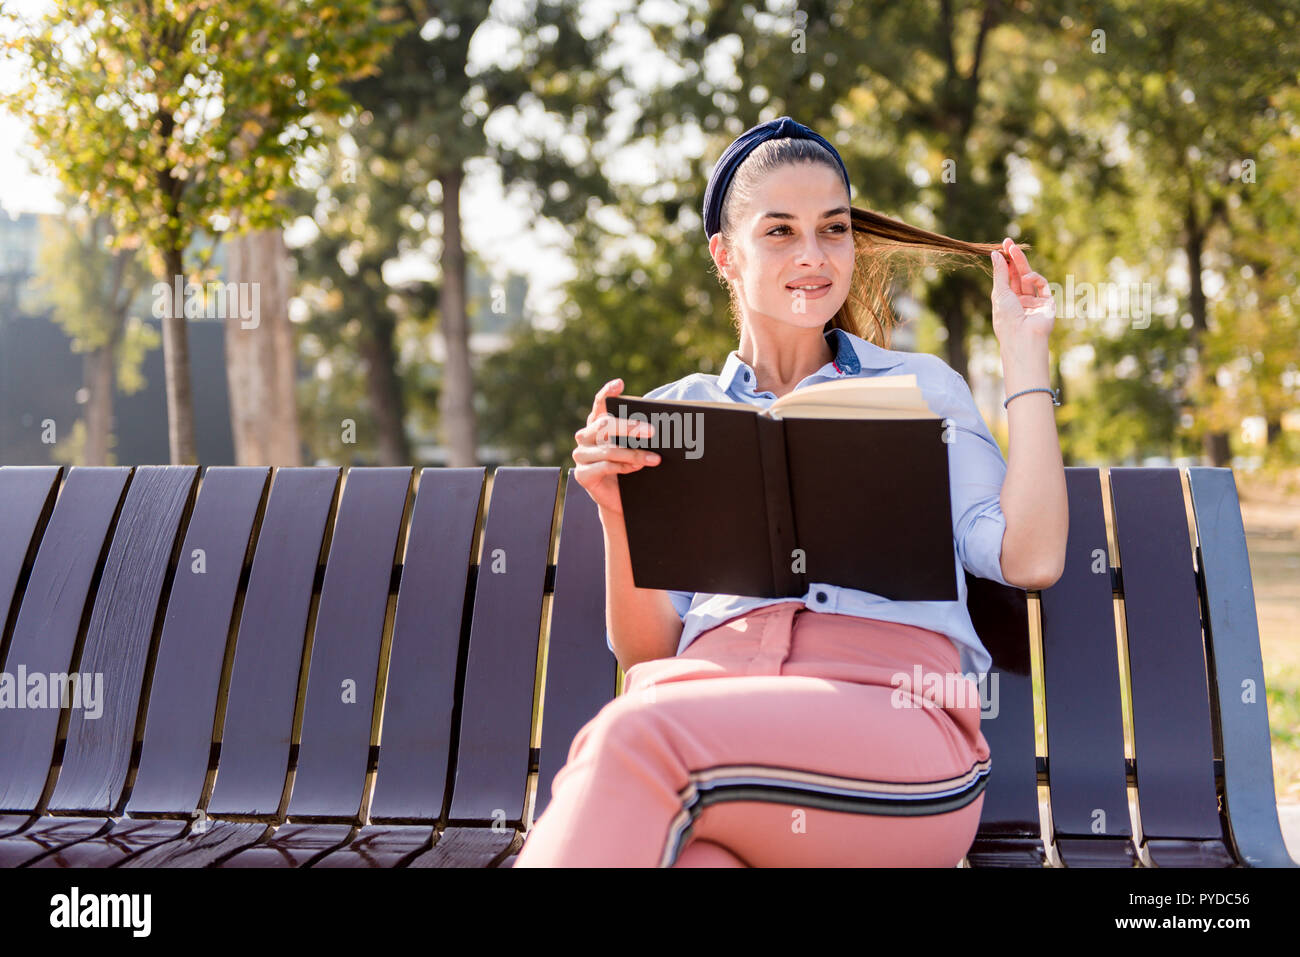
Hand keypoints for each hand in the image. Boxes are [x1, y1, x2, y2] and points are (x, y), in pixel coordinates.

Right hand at [572, 378, 660, 517]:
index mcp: (596, 425)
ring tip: (655, 459)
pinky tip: (637, 467)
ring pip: (609, 449)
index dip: (607, 393)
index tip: (620, 383)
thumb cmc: (628, 468)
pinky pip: (605, 466)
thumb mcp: (632, 447)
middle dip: (631, 427)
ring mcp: (581, 456)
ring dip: (634, 453)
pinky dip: (624, 466)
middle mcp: (584, 437)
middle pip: (606, 425)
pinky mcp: (582, 475)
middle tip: (652, 431)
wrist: (618, 500)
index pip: (599, 405)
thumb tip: (658, 427)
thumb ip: (637, 436)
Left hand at [991, 238, 1055, 343]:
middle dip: (1014, 259)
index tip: (1002, 248)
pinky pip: (1042, 285)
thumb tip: (996, 254)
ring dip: (1021, 263)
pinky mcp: (1047, 303)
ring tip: (1013, 250)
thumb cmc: (1007, 318)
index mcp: (1007, 301)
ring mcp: (1034, 302)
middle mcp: (1020, 301)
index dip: (1005, 263)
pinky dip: (1035, 277)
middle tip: (1009, 242)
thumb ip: (1000, 273)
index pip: (1007, 278)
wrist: (1023, 336)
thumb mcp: (1000, 292)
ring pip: (1029, 278)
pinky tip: (1027, 277)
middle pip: (1018, 275)